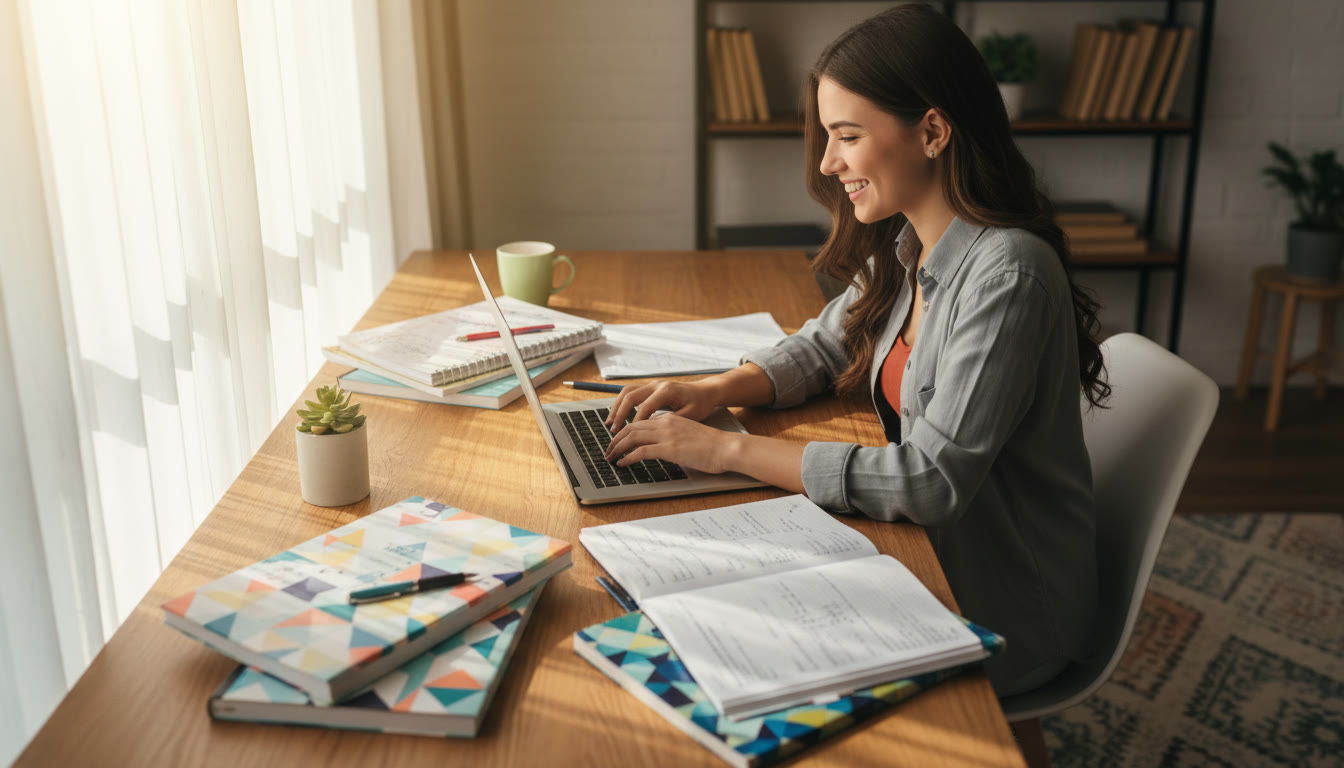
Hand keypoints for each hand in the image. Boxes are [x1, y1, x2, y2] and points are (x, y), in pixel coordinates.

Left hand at [603, 412, 738, 474]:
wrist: (726, 447)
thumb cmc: (712, 445)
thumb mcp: (689, 435)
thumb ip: (674, 436)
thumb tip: (662, 447)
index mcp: (670, 419)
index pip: (640, 421)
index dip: (625, 431)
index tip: (618, 441)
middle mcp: (665, 423)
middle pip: (631, 427)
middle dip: (616, 439)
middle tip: (608, 450)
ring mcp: (666, 435)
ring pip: (632, 437)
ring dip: (617, 448)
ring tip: (611, 458)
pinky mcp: (669, 449)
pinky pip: (640, 451)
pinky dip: (628, 458)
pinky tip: (623, 464)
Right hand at [604, 380, 721, 428]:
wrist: (705, 391)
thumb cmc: (700, 404)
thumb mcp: (690, 415)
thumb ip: (671, 423)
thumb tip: (653, 434)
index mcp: (666, 391)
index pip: (644, 408)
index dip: (635, 423)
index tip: (629, 439)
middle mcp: (656, 385)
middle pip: (630, 396)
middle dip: (619, 414)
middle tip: (613, 431)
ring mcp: (652, 385)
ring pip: (626, 392)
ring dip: (616, 408)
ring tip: (610, 424)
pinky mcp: (650, 388)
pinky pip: (630, 393)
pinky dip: (621, 404)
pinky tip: (617, 416)